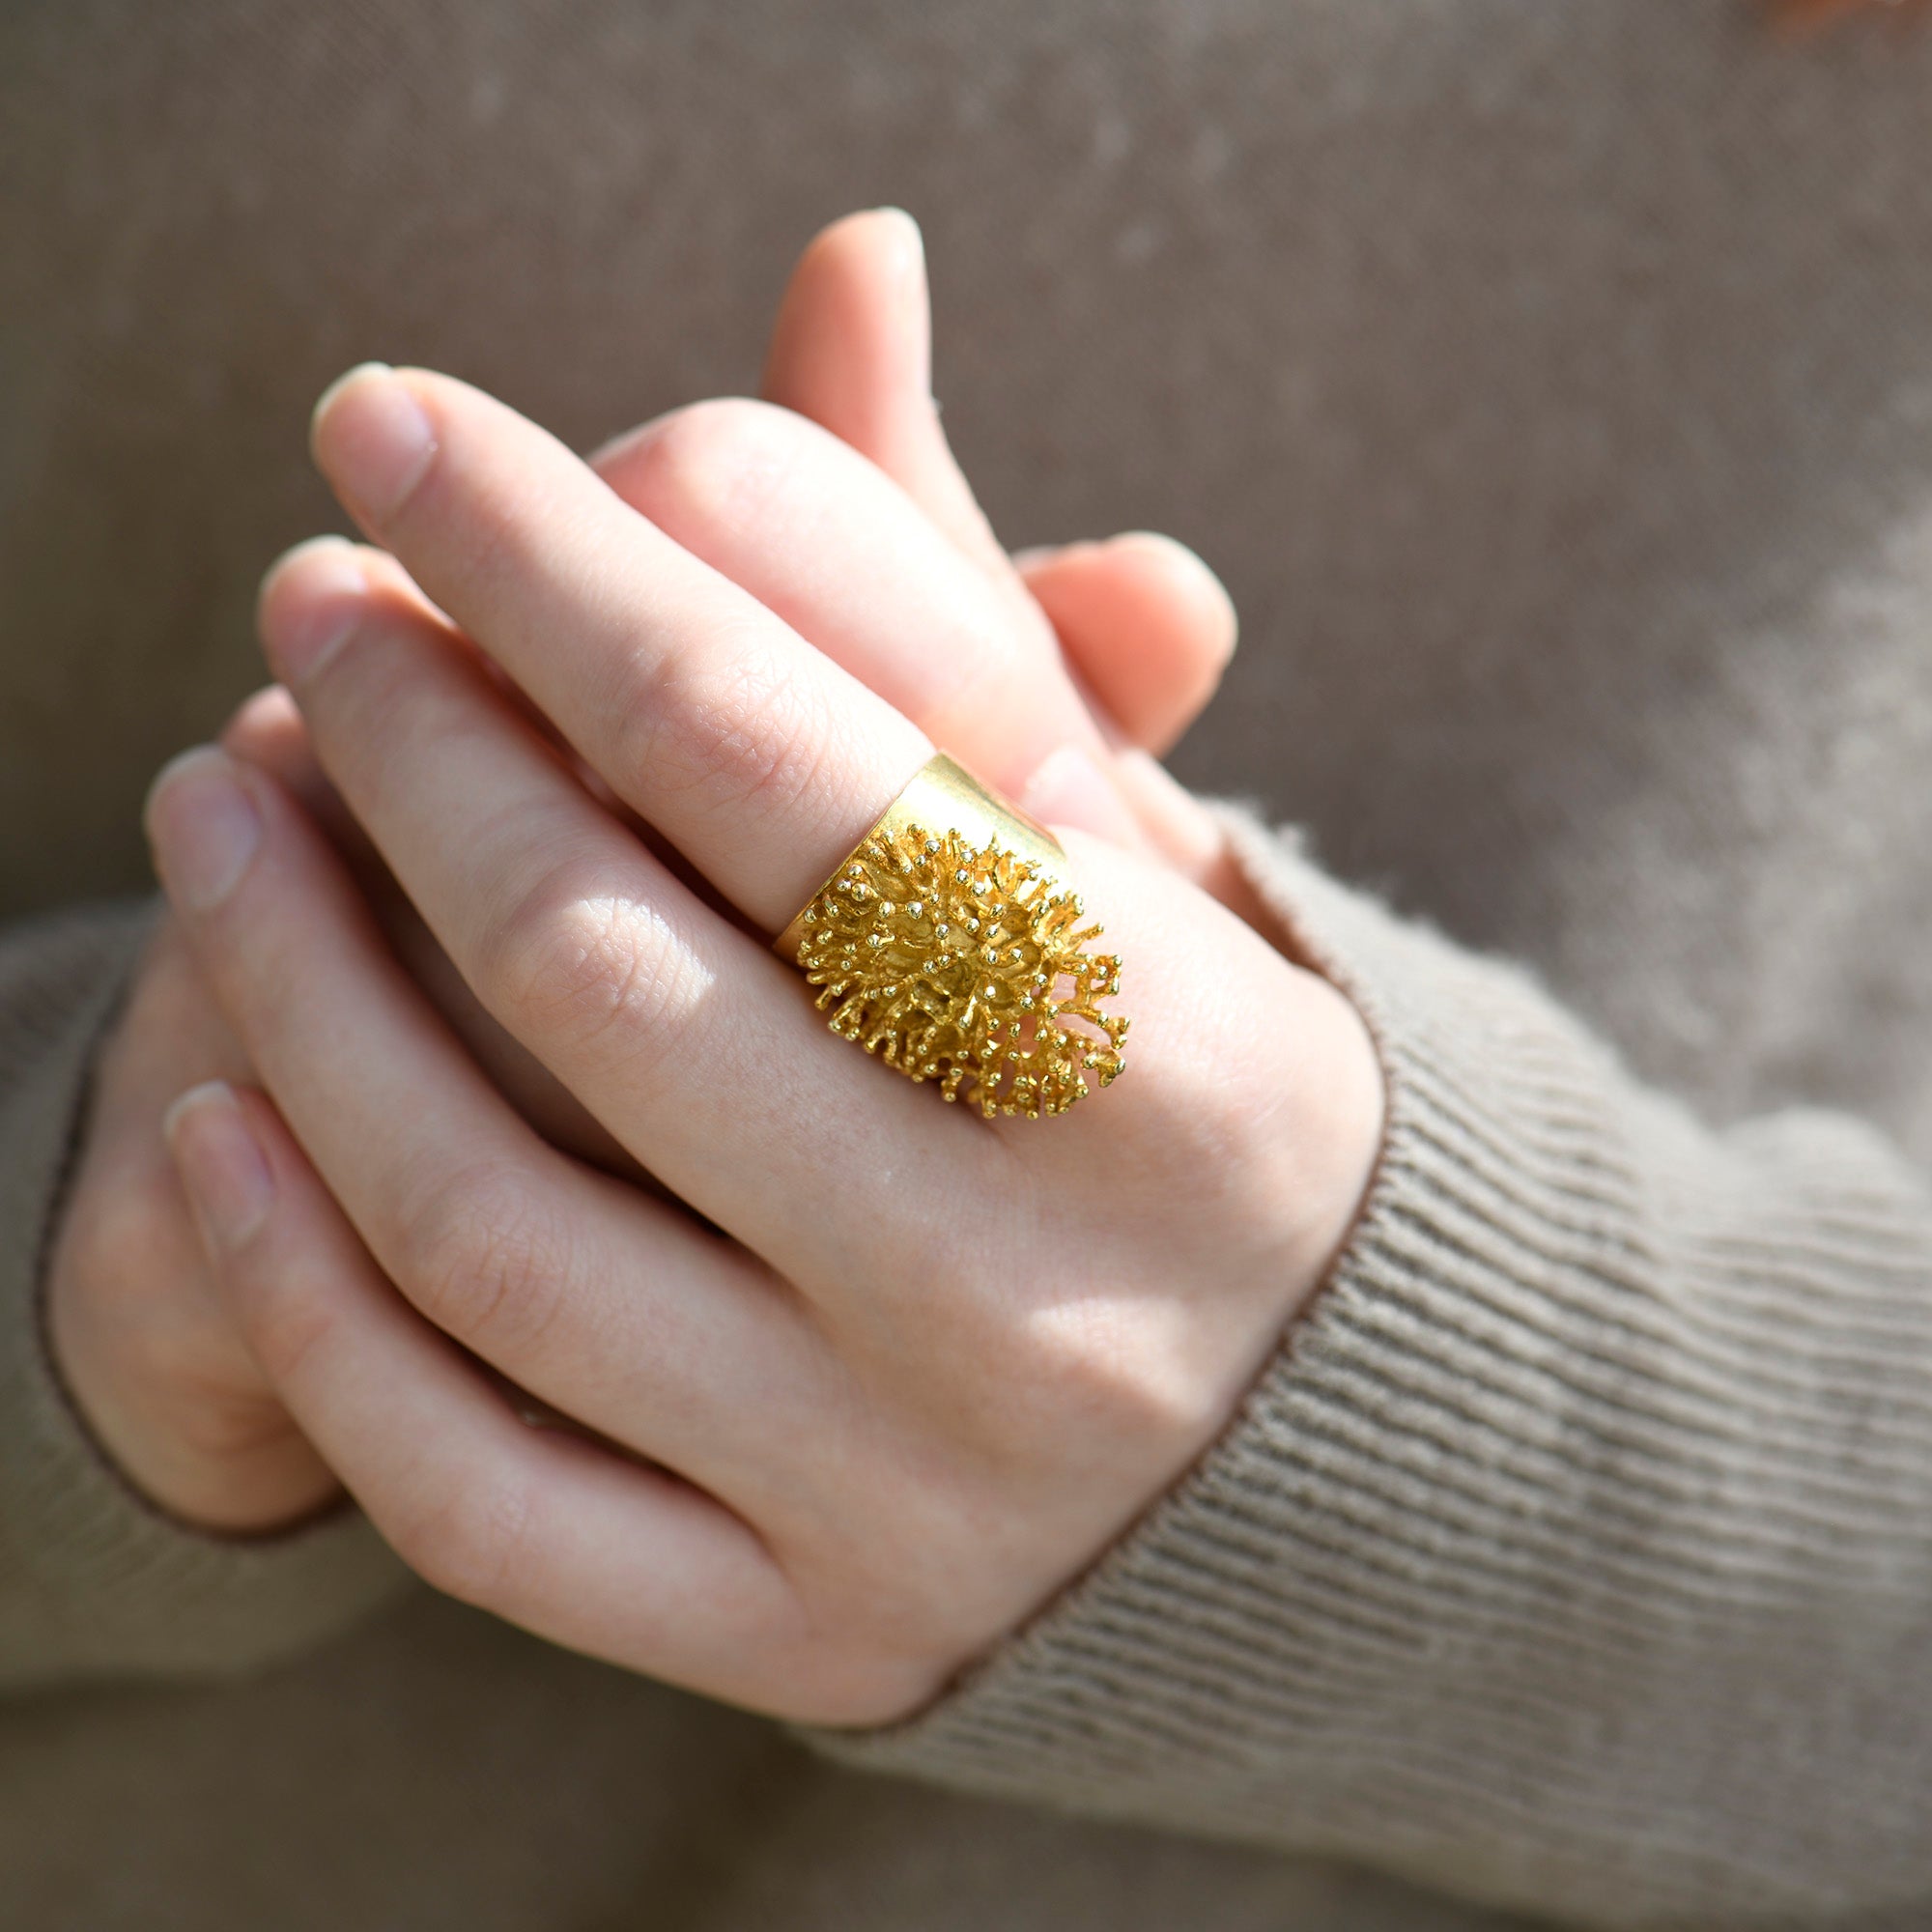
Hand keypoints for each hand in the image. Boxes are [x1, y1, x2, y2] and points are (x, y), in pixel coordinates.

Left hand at [46, 210, 1244, 1533]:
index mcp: (1169, 1061)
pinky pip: (471, 1482)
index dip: (557, 563)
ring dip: (287, 970)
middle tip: (317, 597)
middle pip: (607, 972)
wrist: (1308, 1445)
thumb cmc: (1180, 1083)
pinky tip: (220, 1102)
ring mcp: (902, 1490)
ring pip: (493, 1229)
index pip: (793, 761)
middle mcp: (1035, 1298)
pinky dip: (304, 1285)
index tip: (400, 435)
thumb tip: (850, 261)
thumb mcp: (1121, 844)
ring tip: (217, 789)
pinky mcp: (794, 1629)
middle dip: (410, 729)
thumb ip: (955, 587)